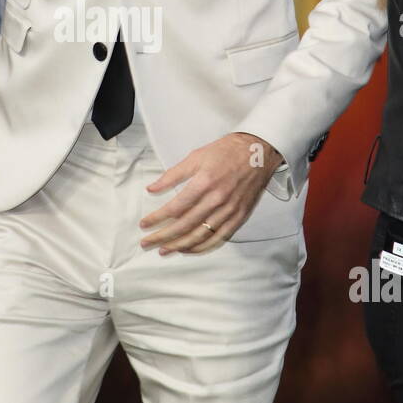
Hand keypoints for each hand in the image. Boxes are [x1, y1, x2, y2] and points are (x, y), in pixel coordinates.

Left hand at [139, 132, 283, 253]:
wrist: (258, 152)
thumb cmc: (226, 152)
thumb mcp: (195, 157)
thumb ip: (172, 175)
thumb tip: (152, 189)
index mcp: (204, 182)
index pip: (175, 207)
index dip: (158, 218)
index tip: (144, 224)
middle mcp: (217, 199)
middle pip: (185, 225)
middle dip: (163, 236)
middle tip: (147, 243)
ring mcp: (229, 210)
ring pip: (200, 235)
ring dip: (180, 245)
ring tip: (164, 250)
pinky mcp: (239, 216)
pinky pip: (219, 238)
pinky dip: (202, 247)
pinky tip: (188, 249)